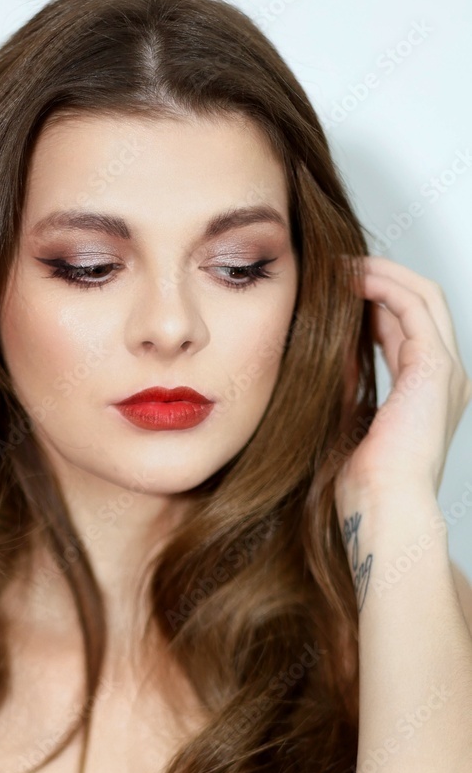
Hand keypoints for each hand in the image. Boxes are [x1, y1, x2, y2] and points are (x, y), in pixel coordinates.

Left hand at [334, 255, 471, 507]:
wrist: (382, 507)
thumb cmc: (362, 482)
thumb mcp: (347, 415)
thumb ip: (345, 379)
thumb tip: (326, 344)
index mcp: (426, 393)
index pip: (403, 328)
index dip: (371, 302)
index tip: (335, 291)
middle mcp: (444, 377)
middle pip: (418, 304)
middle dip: (379, 278)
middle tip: (338, 267)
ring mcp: (446, 370)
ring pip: (422, 295)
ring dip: (382, 273)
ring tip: (342, 265)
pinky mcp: (436, 367)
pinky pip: (414, 305)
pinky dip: (384, 284)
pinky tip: (352, 279)